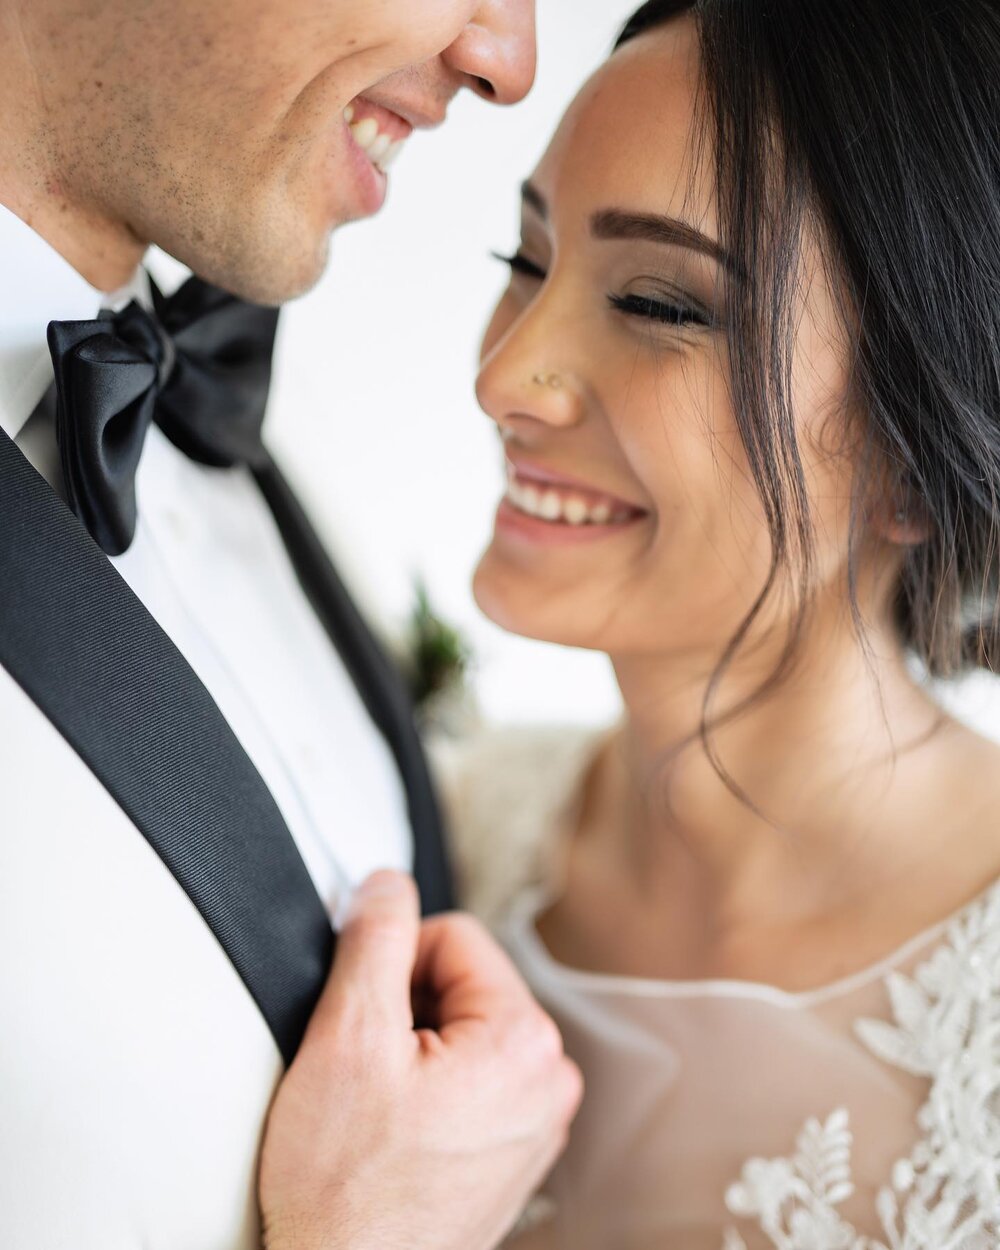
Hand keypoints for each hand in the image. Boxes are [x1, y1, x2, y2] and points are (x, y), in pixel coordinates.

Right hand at [258, 870, 582, 1249]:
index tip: (364, 1011)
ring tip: (379, 1107)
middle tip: (366, 1068)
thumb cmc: (348, 1193)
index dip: (393, 960)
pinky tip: (395, 1133)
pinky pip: (469, 1081)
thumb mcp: (348, 1036)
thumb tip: (387, 884)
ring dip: (412, 1050)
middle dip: (405, 1008)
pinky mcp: (512, 1152)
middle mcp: (548, 1080)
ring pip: (460, 1031)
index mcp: (525, 1041)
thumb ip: (375, 937)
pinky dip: (427, 1090)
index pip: (454, 936)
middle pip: (461, 983)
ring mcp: (535, 1121)